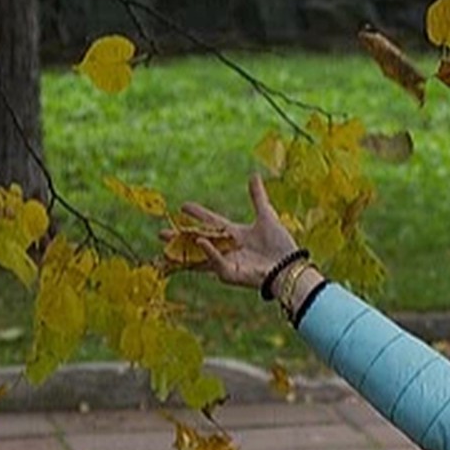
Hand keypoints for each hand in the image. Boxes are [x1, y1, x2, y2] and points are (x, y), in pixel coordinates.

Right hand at [172, 174, 299, 290]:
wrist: (290, 266)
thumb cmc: (281, 245)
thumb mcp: (267, 216)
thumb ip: (257, 197)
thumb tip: (254, 175)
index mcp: (235, 234)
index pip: (212, 222)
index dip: (199, 213)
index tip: (183, 205)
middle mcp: (228, 249)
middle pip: (198, 241)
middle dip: (179, 237)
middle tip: (160, 232)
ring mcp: (227, 262)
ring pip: (198, 256)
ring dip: (183, 249)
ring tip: (166, 241)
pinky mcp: (230, 274)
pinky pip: (215, 262)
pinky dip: (208, 252)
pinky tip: (199, 241)